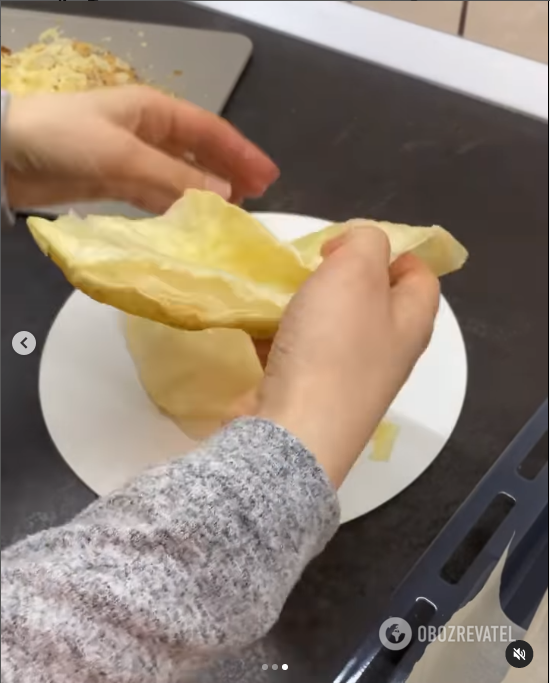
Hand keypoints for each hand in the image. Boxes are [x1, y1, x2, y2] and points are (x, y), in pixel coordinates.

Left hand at [1, 86, 278, 211]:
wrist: (4, 154)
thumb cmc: (63, 139)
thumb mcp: (123, 156)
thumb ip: (175, 179)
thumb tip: (226, 198)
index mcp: (154, 112)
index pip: (210, 131)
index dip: (242, 154)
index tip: (268, 179)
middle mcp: (149, 133)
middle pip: (200, 154)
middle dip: (229, 173)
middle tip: (257, 200)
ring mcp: (133, 159)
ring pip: (181, 177)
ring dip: (206, 194)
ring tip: (232, 215)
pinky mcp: (116, 183)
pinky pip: (157, 195)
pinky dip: (176, 208)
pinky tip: (191, 224)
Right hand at [256, 227, 439, 487]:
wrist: (291, 432)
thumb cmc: (331, 347)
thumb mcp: (356, 271)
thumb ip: (366, 242)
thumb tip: (356, 252)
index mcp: (411, 323)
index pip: (420, 275)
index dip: (393, 251)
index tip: (350, 244)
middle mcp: (387, 353)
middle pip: (371, 301)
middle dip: (339, 278)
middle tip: (311, 267)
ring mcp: (348, 379)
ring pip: (330, 328)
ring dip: (304, 307)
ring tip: (276, 294)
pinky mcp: (310, 396)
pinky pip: (299, 355)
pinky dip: (279, 338)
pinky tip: (256, 329)